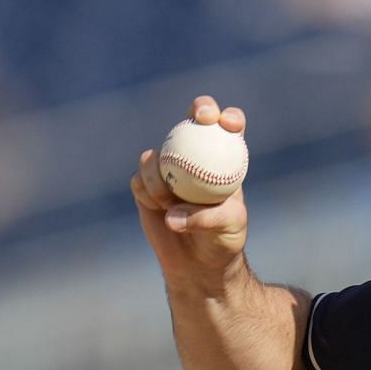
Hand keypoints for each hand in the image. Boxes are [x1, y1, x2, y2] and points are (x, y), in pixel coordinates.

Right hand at [133, 96, 248, 287]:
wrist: (199, 261)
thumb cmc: (223, 239)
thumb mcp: (228, 227)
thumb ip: (207, 217)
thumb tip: (172, 214)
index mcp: (225, 159)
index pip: (230, 128)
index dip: (230, 117)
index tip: (227, 124)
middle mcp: (196, 155)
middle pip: (196, 119)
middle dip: (200, 107)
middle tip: (200, 118)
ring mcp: (169, 167)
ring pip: (158, 153)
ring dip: (160, 174)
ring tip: (168, 201)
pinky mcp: (146, 184)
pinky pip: (140, 178)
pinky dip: (148, 191)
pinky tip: (157, 206)